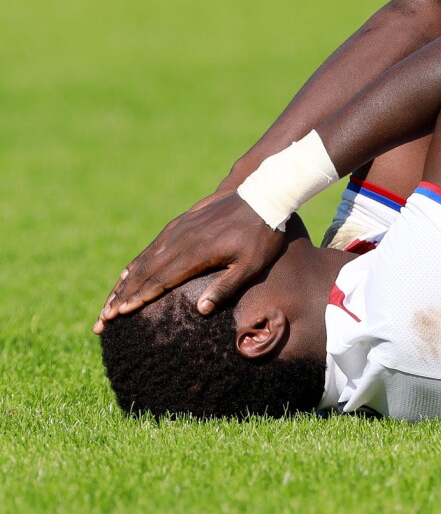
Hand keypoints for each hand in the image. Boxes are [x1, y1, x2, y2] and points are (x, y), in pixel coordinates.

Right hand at [94, 192, 286, 332]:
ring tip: (109, 302)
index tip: (120, 314)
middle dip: (123, 296)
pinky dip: (137, 263)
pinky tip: (128, 274)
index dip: (140, 298)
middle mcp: (181, 241)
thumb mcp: (251, 266)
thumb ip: (226, 287)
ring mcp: (179, 230)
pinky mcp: (181, 223)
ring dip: (125, 282)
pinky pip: (153, 246)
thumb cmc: (262, 236)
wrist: (263, 196)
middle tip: (104, 317)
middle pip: (145, 272)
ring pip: (145, 259)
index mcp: (196, 254)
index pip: (161, 280)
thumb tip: (201, 311)